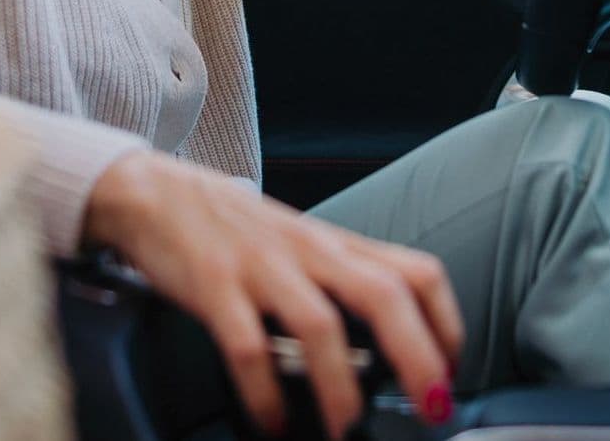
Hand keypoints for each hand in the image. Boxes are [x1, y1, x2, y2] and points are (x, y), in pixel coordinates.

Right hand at [84, 151, 463, 439]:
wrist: (157, 192)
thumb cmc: (234, 229)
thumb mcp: (300, 247)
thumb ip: (339, 286)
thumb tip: (389, 350)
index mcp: (335, 245)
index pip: (416, 271)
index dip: (445, 322)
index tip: (452, 371)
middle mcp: (309, 251)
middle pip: (384, 293)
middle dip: (417, 354)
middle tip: (432, 408)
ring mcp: (262, 266)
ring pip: (319, 323)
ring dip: (342, 385)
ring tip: (349, 430)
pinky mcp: (214, 285)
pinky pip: (246, 347)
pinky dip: (265, 393)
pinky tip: (273, 423)